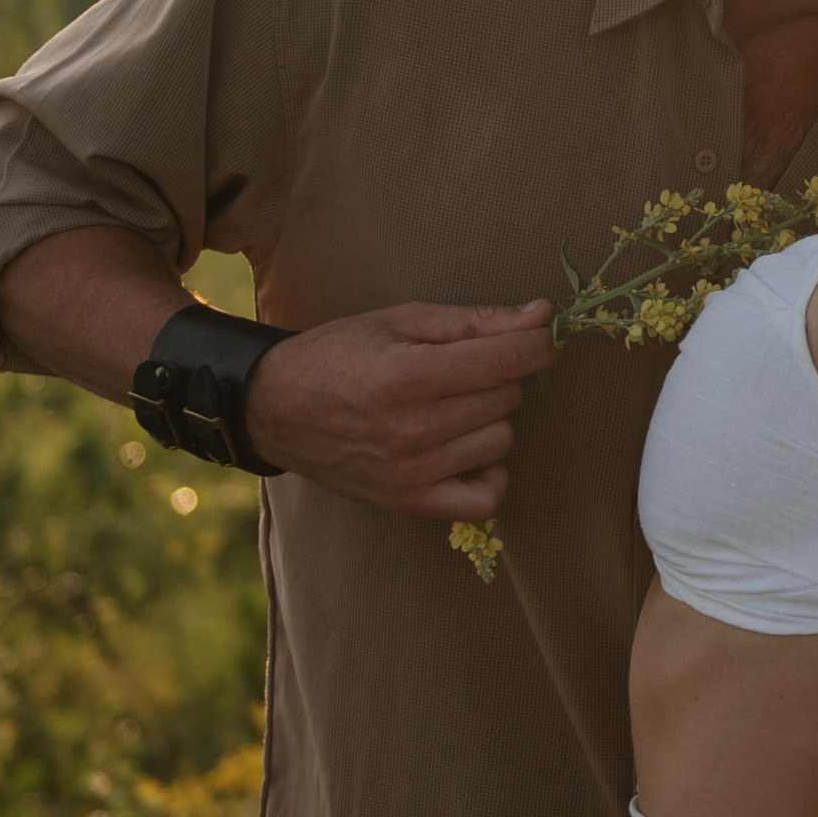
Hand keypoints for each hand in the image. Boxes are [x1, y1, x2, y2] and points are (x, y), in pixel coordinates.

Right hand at [248, 300, 562, 518]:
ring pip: (501, 441)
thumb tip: (542, 315)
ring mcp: (410, 472)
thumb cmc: (339, 354)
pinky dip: (490, 476)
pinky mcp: (407, 502)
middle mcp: (411, 429)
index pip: (505, 362)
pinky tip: (470, 451)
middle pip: (506, 398)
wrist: (274, 408)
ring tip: (451, 406)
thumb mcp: (401, 321)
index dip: (537, 344)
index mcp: (407, 376)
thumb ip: (475, 320)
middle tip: (458, 370)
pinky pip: (485, 500)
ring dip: (489, 420)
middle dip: (496, 376)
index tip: (543, 336)